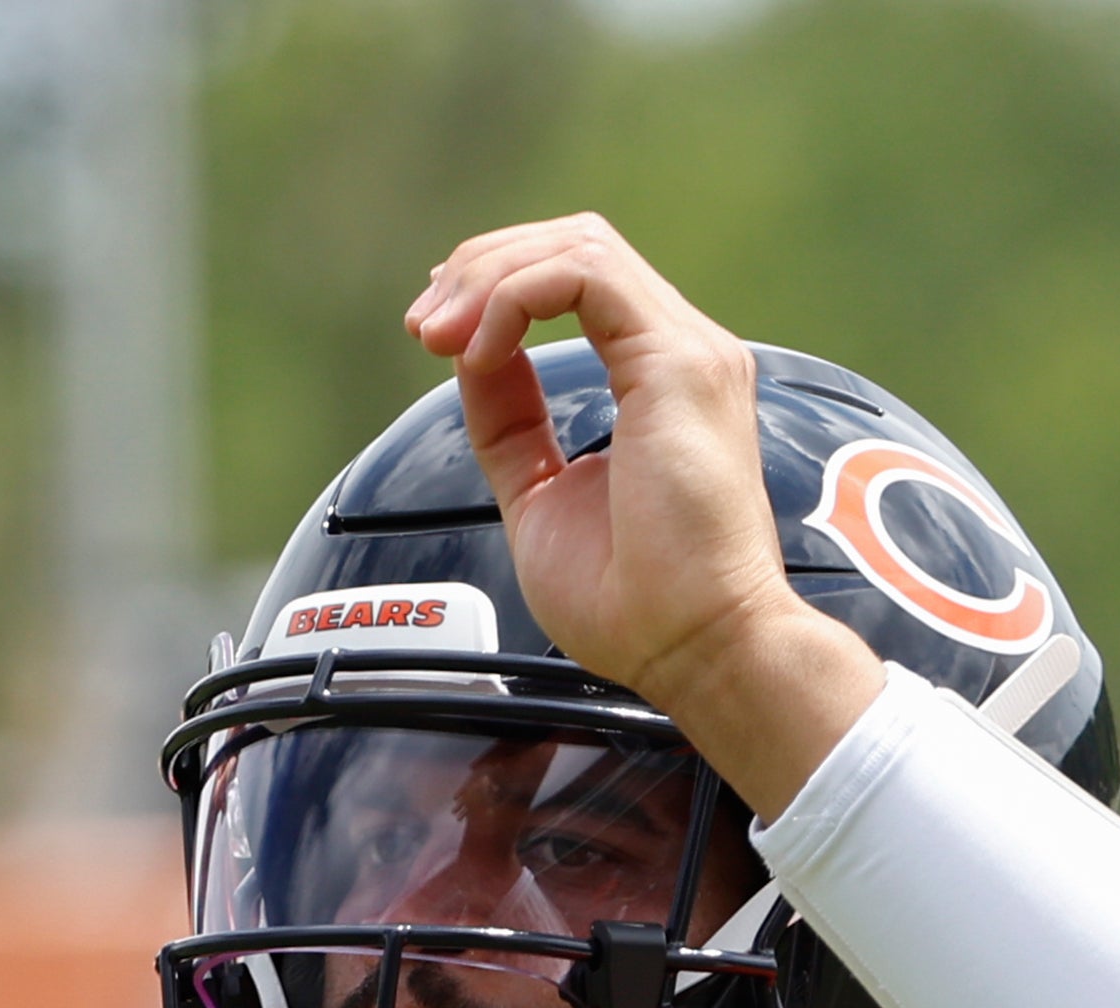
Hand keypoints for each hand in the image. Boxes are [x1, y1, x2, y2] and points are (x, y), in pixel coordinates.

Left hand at [405, 215, 881, 812]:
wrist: (698, 651)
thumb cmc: (638, 607)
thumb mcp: (539, 497)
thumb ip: (511, 426)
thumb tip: (468, 366)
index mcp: (658, 379)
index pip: (575, 281)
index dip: (492, 292)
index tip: (432, 340)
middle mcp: (682, 351)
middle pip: (572, 244)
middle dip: (480, 271)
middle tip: (422, 327)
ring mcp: (689, 351)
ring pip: (577, 245)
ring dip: (489, 278)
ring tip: (438, 334)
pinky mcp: (681, 363)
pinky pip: (585, 275)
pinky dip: (514, 299)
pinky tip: (478, 352)